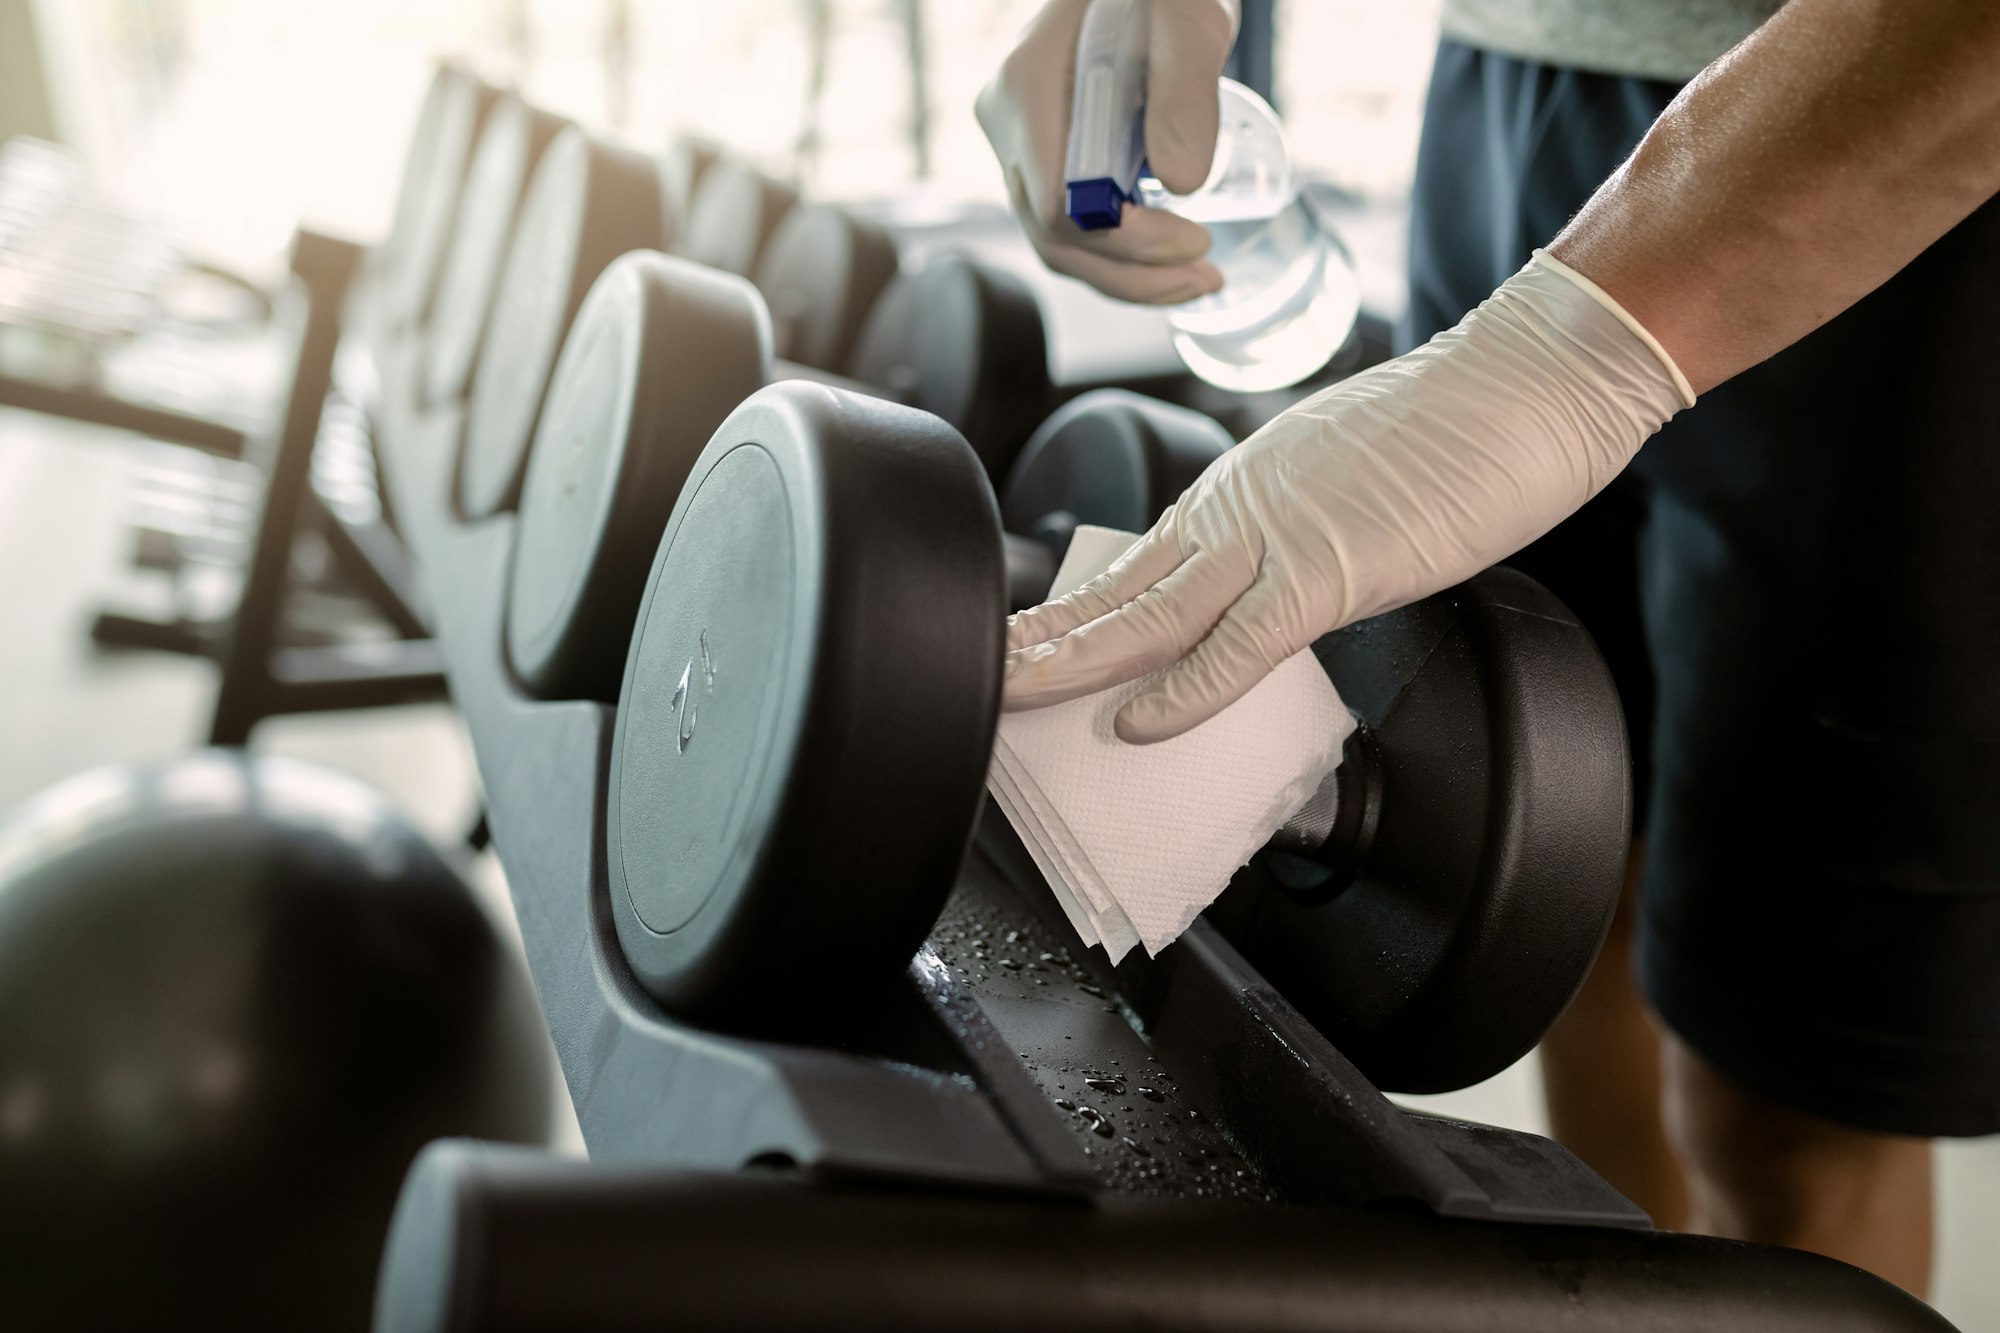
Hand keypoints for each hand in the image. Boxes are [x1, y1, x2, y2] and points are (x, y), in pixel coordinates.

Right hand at [976, 0, 1236, 303]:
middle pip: (1053, 239)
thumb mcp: (1185, 12)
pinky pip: (1068, 222)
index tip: (1198, 242)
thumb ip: (1185, 86)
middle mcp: (1008, 122)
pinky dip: (1118, 253)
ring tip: (1197, 277)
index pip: (1059, 208)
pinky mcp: (1043, 151)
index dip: (1129, 245)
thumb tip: (1182, 183)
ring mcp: (1019, 141)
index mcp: (1027, 87)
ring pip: (1057, 242)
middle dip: (1134, 277)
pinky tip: (1170, 253)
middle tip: (1206, 279)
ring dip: (1127, 276)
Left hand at [1003, 252, 1695, 741]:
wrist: (1533, 379)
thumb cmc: (1463, 430)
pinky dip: (1187, 686)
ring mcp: (1280, 537)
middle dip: (1044, 639)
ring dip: (1076, 660)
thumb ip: (1300, 532)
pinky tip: (1140, 719)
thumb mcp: (1350, 483)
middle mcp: (1240, 508)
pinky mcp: (1332, 567)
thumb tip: (1280, 589)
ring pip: (1154, 613)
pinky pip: (1243, 642)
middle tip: (977, 670)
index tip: (1026, 647)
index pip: (1140, 565)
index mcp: (1243, 490)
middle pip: (1121, 589)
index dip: (1076, 613)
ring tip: (1011, 694)